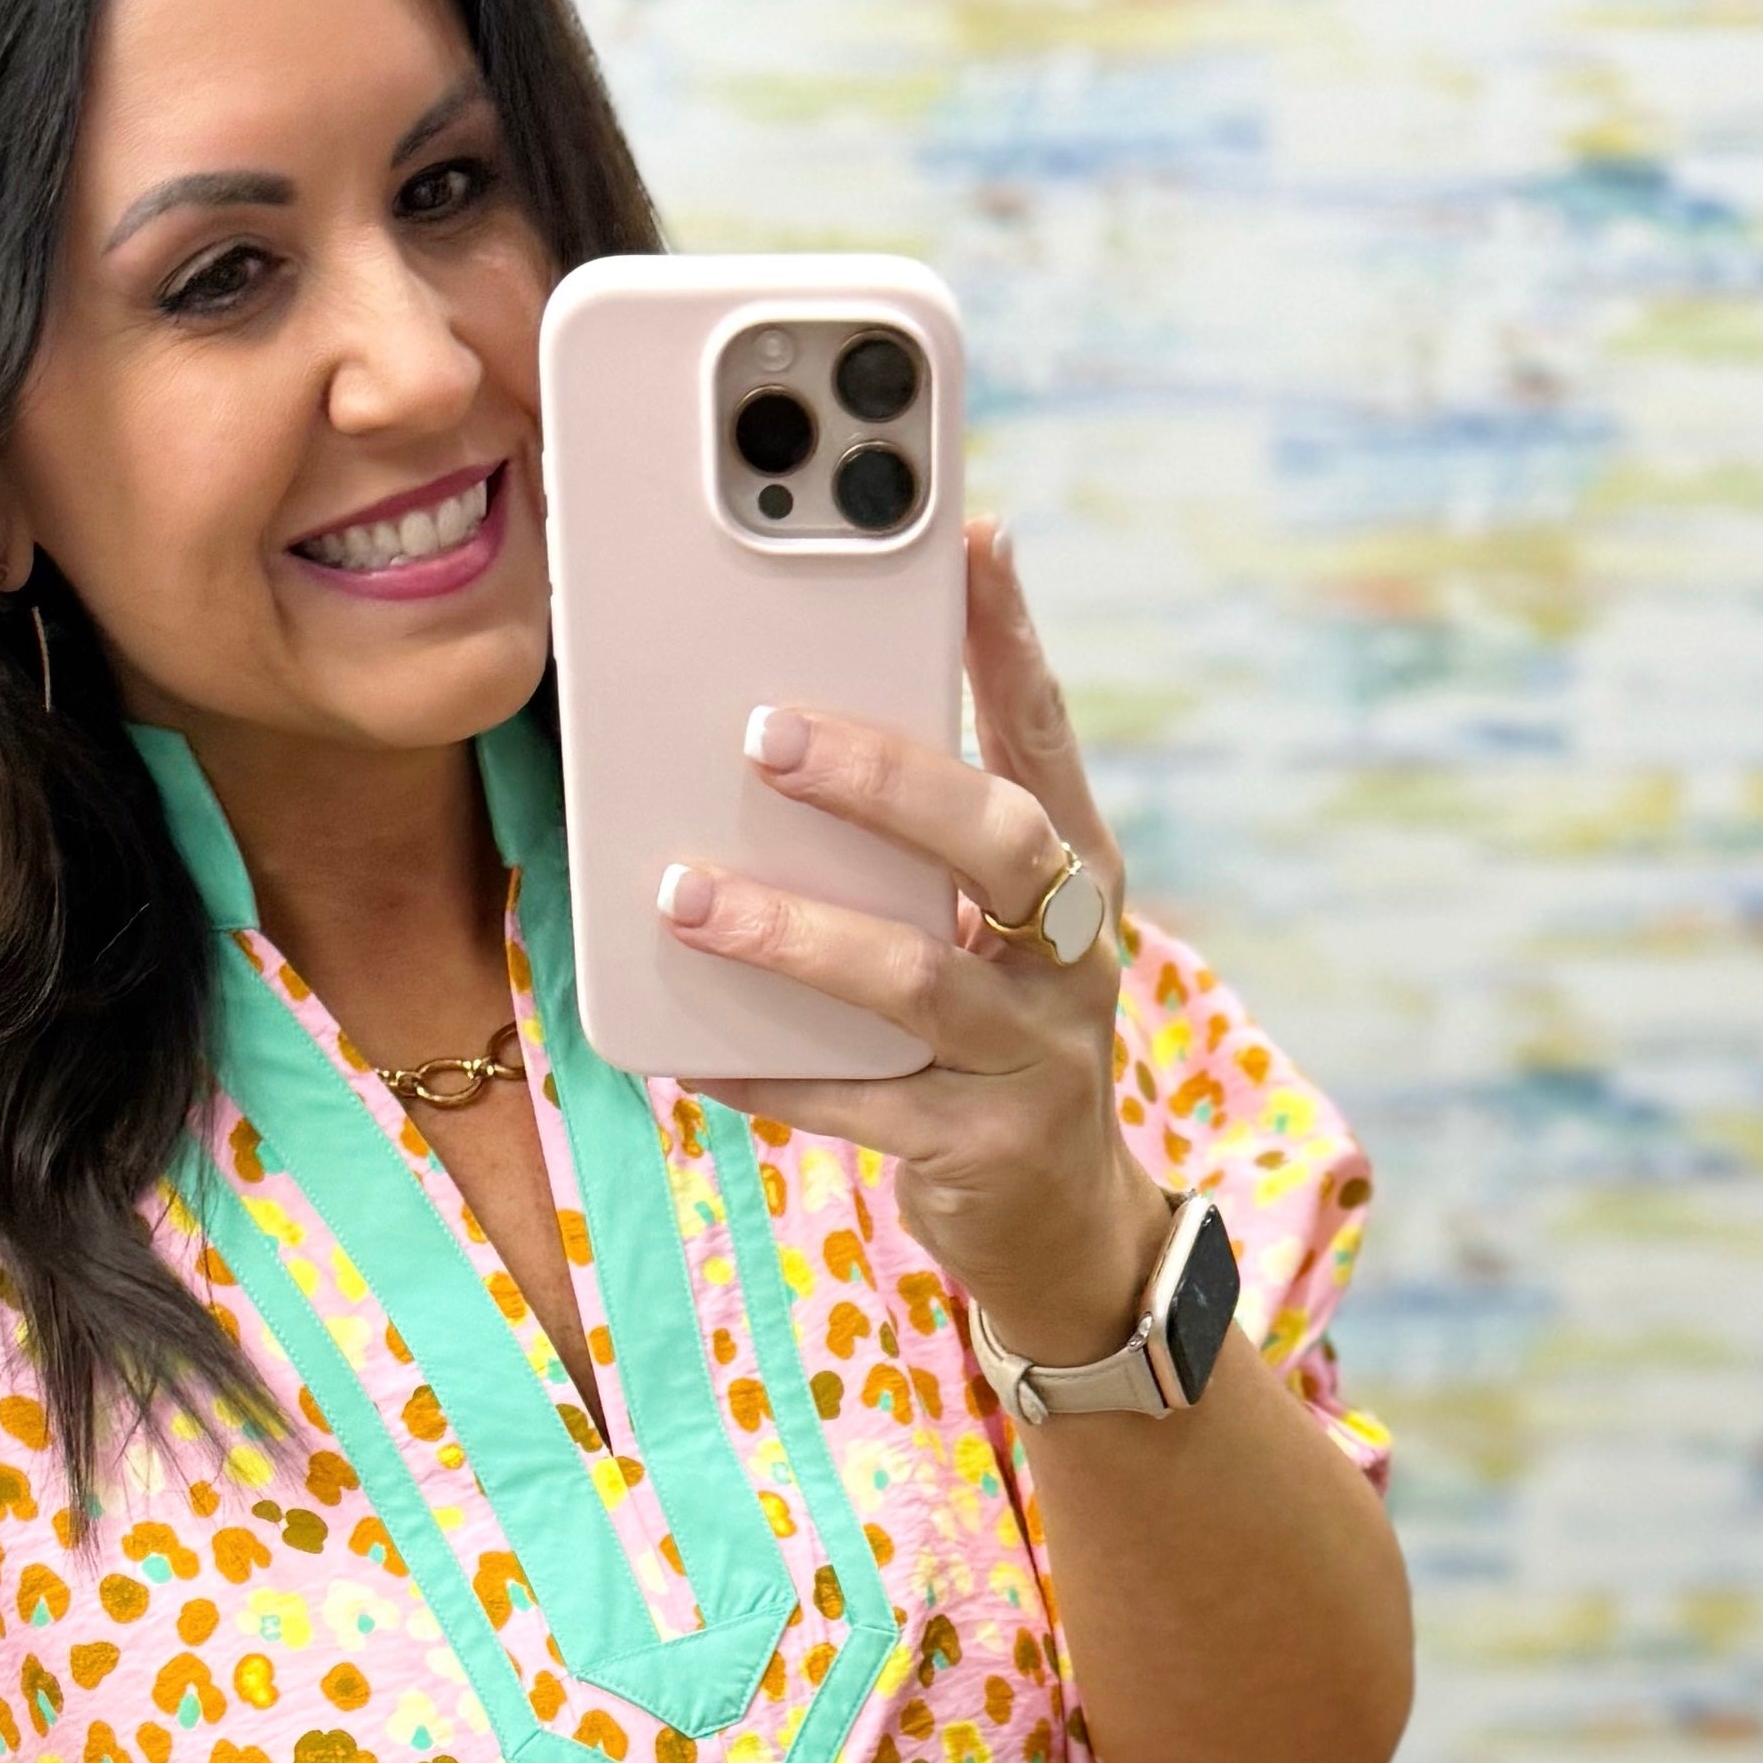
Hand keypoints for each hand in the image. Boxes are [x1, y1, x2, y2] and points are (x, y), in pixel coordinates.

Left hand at [656, 516, 1172, 1370]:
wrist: (1061, 1223)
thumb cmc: (995, 1036)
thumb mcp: (987, 929)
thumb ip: (924, 844)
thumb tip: (788, 722)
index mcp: (1077, 873)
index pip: (1047, 737)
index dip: (1011, 640)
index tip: (971, 540)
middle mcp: (1074, 953)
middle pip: (995, 840)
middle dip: (881, 779)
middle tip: (765, 732)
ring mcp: (1034, 1054)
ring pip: (913, 977)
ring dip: (793, 933)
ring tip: (686, 898)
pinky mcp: (980, 1146)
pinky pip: (858, 1105)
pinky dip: (770, 1074)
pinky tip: (693, 1055)